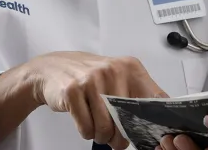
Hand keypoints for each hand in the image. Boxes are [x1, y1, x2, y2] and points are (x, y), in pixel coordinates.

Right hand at [0, 52, 166, 146]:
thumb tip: (154, 123)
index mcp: (130, 67)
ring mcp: (91, 80)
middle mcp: (113, 71)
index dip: (156, 120)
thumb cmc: (89, 76)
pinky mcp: (72, 91)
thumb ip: (136, 94)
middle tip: (115, 139)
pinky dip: (86, 132)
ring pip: (106, 127)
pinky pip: (86, 127)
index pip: (154, 97)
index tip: (154, 133)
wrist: (52, 68)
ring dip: (102, 137)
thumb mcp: (117, 76)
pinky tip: (86, 123)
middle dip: (121, 137)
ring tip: (98, 130)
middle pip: (127, 120)